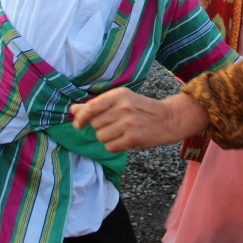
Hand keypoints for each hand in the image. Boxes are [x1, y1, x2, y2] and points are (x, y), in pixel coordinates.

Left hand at [70, 88, 209, 151]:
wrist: (169, 118)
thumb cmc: (142, 109)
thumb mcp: (121, 101)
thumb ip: (97, 105)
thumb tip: (73, 110)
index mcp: (119, 94)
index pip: (91, 107)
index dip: (80, 118)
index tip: (78, 124)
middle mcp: (123, 107)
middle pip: (95, 124)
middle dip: (100, 128)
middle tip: (114, 125)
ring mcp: (129, 123)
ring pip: (101, 137)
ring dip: (107, 138)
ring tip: (121, 133)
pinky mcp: (133, 138)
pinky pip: (110, 147)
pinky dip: (114, 146)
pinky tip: (124, 140)